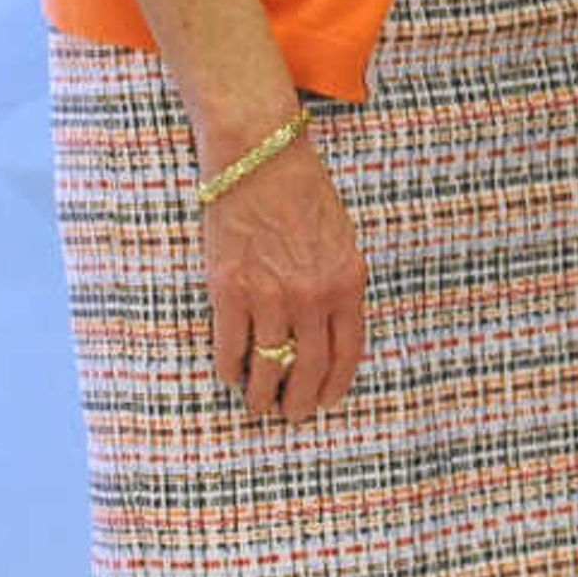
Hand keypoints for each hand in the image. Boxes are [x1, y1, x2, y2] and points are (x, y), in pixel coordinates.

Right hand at [202, 131, 366, 421]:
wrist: (260, 160)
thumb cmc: (305, 195)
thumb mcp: (342, 240)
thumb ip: (339, 285)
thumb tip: (331, 331)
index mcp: (348, 282)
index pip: (347, 352)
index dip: (334, 385)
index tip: (325, 403)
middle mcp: (312, 295)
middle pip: (308, 368)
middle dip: (299, 401)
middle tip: (291, 416)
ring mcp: (269, 295)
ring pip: (267, 366)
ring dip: (262, 395)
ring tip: (258, 406)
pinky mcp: (229, 290)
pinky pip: (230, 347)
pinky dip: (230, 369)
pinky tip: (231, 376)